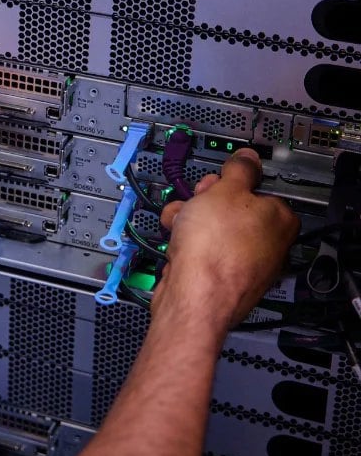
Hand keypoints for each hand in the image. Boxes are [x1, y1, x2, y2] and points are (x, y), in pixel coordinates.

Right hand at [152, 149, 299, 330]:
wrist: (193, 297)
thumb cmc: (215, 250)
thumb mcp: (225, 191)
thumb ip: (238, 171)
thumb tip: (248, 158)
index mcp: (280, 221)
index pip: (259, 189)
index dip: (232, 182)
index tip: (217, 181)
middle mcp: (268, 246)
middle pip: (232, 208)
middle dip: (206, 201)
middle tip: (197, 202)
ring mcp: (244, 265)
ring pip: (212, 229)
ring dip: (189, 220)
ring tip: (179, 223)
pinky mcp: (219, 278)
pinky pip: (201, 250)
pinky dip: (186, 243)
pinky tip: (176, 243)